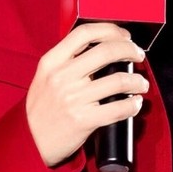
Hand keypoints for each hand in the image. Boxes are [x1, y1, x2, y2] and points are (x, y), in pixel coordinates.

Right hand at [26, 22, 147, 166]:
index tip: (124, 36)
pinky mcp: (84, 120)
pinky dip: (133, 105)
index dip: (110, 30)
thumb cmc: (41, 109)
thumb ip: (65, 61)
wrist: (31, 141)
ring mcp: (73, 99)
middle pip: (106, 51)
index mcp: (52, 62)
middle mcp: (62, 77)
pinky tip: (135, 103)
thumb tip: (100, 48)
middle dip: (130, 50)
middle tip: (138, 56)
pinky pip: (119, 108)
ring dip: (137, 80)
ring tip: (141, 83)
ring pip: (119, 80)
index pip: (84, 33)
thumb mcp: (45, 76)